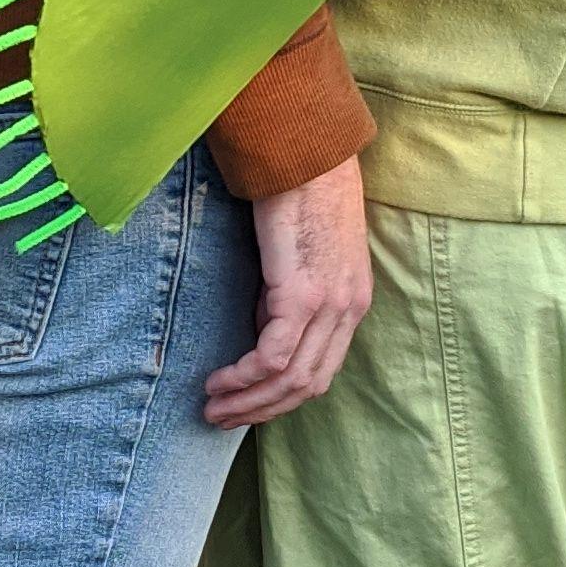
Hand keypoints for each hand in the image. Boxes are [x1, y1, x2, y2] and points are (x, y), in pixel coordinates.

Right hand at [205, 157, 372, 426]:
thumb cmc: (300, 188)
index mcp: (353, 301)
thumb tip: (261, 322)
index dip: (282, 398)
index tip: (245, 404)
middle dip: (262, 410)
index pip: (322, 371)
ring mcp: (329, 304)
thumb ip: (290, 292)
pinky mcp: (302, 293)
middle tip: (221, 417)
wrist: (304, 149)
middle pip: (308, 386)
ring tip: (212, 406)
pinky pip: (272, 356)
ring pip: (290, 380)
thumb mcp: (303, 252)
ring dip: (247, 401)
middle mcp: (348, 309)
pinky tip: (219, 380)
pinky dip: (244, 377)